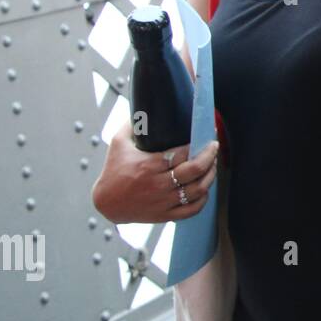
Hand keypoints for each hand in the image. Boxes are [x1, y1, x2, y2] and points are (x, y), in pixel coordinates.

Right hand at [91, 127, 218, 223]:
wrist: (105, 203)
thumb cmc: (113, 169)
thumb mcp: (118, 143)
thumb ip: (132, 124)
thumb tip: (145, 105)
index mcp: (149, 165)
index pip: (182, 152)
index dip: (198, 142)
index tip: (206, 134)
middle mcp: (158, 184)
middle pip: (195, 169)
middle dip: (210, 156)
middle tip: (214, 147)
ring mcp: (163, 201)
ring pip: (198, 189)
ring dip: (210, 175)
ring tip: (213, 165)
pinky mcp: (165, 215)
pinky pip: (192, 209)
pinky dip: (203, 198)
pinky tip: (205, 188)